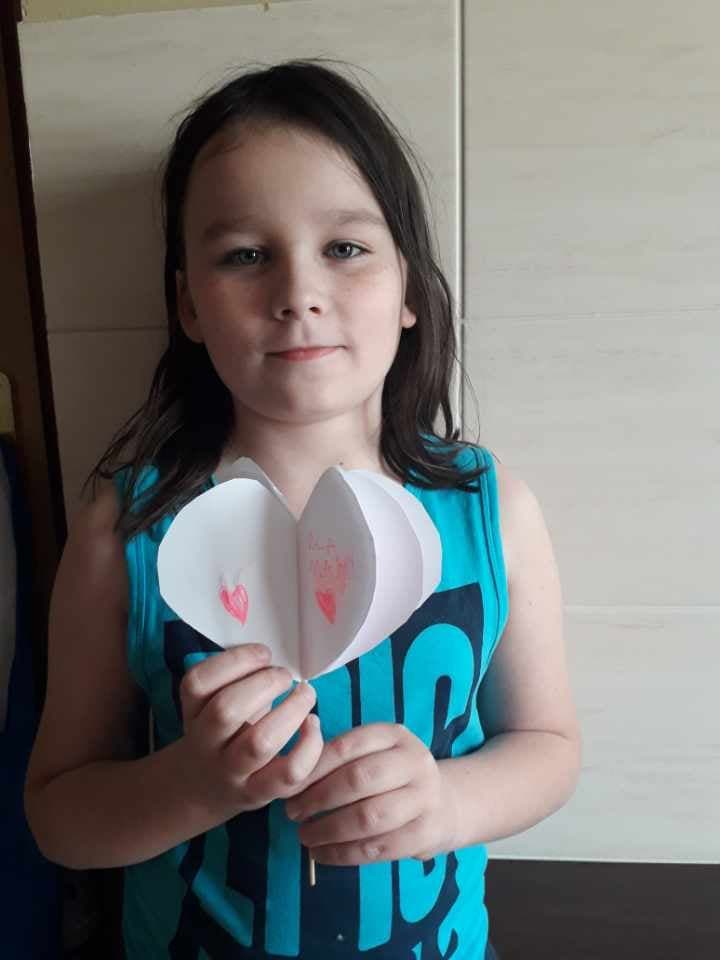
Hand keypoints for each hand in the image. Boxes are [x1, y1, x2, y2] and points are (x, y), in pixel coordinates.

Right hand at [177, 644, 322, 821]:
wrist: (202, 788)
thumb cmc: (220, 731)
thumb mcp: (212, 703)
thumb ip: (236, 679)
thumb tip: (276, 658)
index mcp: (192, 712)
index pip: (198, 683)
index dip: (235, 661)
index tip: (264, 654)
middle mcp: (206, 743)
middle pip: (226, 710)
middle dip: (264, 684)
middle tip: (285, 676)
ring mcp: (232, 772)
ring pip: (259, 743)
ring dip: (290, 711)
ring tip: (306, 694)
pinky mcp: (260, 794)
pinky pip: (289, 774)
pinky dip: (309, 746)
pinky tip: (312, 725)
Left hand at [285, 723, 457, 865]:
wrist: (444, 803)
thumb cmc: (393, 776)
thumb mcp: (373, 753)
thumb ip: (337, 756)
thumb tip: (292, 766)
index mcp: (395, 735)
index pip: (347, 747)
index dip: (313, 768)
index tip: (289, 786)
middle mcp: (414, 761)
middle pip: (358, 780)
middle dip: (318, 799)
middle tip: (292, 813)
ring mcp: (424, 798)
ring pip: (368, 817)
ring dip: (328, 830)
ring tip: (304, 836)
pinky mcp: (425, 833)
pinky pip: (378, 848)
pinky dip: (344, 854)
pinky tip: (322, 854)